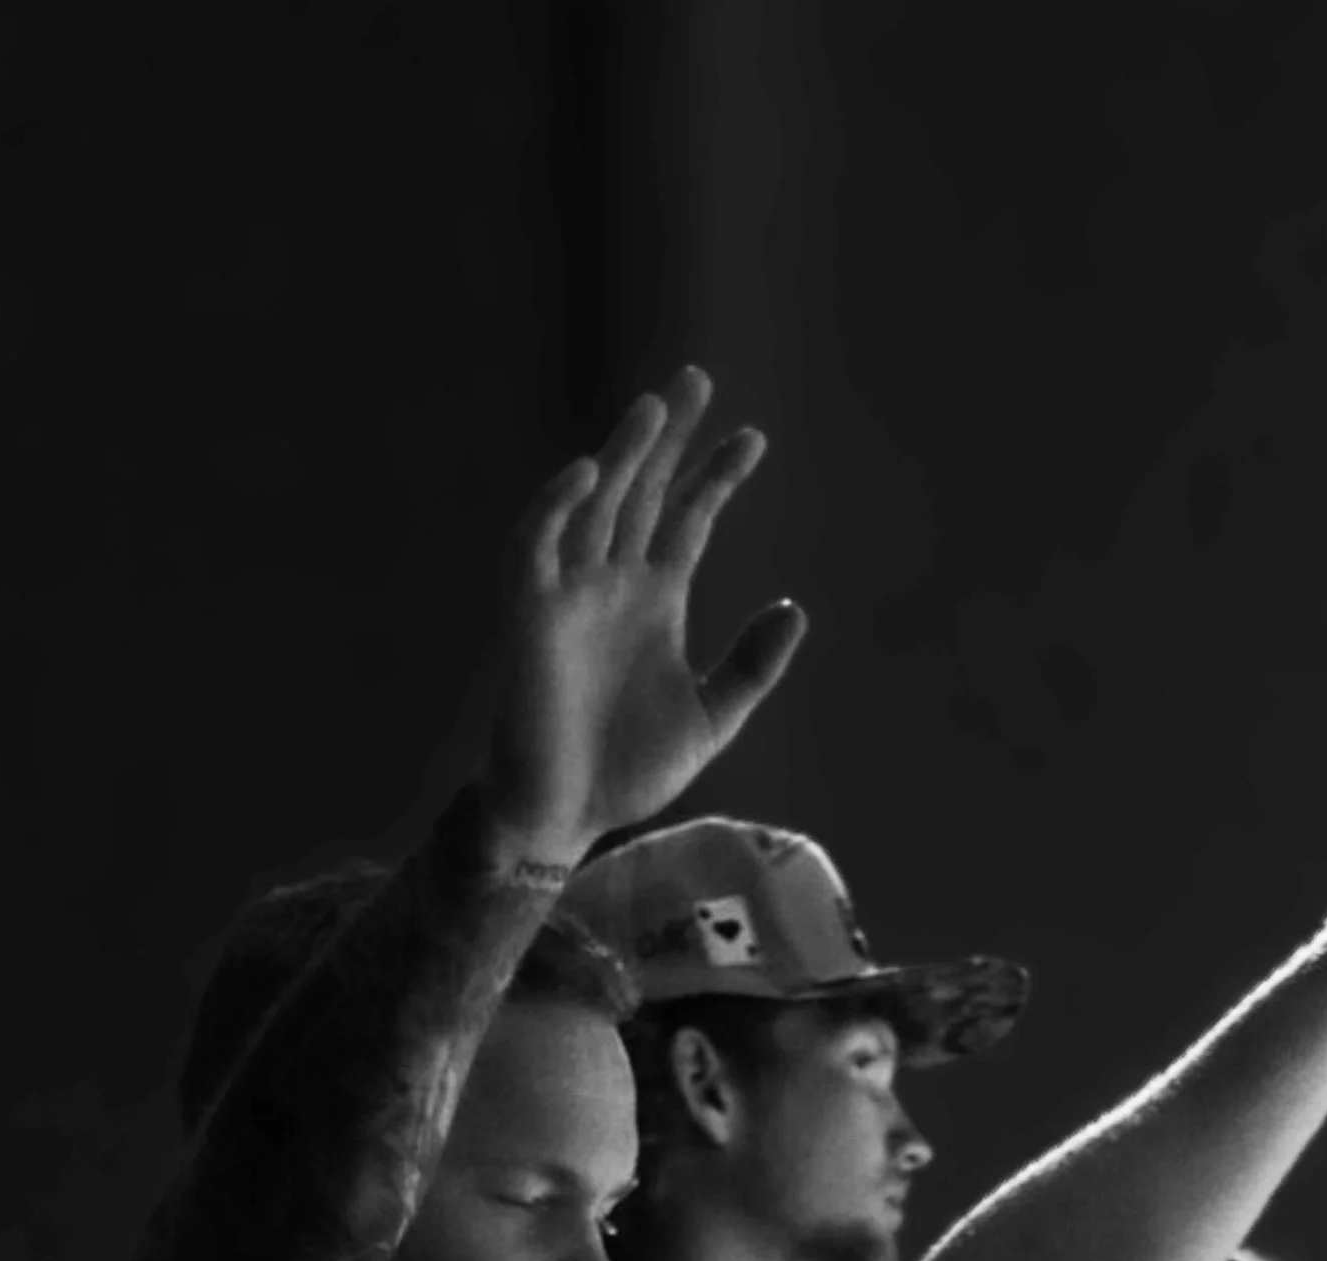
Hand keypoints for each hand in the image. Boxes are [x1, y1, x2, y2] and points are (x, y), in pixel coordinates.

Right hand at [481, 366, 807, 869]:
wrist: (568, 817)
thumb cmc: (630, 772)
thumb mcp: (711, 717)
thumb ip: (751, 666)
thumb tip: (796, 609)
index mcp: (655, 601)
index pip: (687, 519)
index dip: (716, 476)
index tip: (752, 438)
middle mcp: (612, 584)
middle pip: (642, 491)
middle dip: (668, 437)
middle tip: (698, 378)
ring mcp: (570, 594)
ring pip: (595, 506)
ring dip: (620, 456)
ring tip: (656, 408)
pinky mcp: (530, 616)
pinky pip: (535, 546)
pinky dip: (555, 507)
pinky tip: (587, 472)